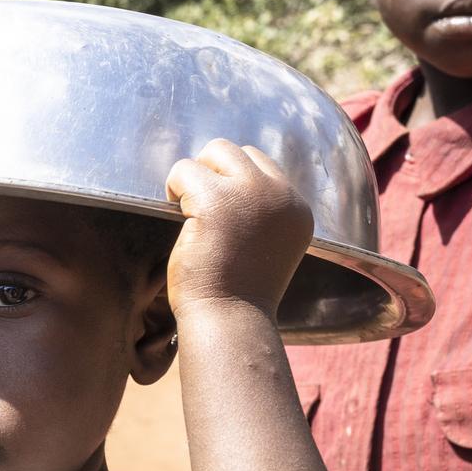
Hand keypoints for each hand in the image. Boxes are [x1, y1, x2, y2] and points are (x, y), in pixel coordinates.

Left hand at [164, 141, 313, 317]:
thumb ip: (261, 213)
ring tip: (189, 212)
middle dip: (212, 173)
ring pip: (214, 152)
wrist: (229, 318)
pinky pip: (183, 170)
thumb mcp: (267, 245)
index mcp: (297, 209)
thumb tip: (228, 182)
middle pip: (237, 152)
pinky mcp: (215, 200)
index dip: (233, 181)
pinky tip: (180, 217)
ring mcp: (251, 194)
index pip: (263, 166)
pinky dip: (174, 188)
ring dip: (194, 177)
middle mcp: (281, 195)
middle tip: (199, 209)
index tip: (219, 212)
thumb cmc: (239, 291)